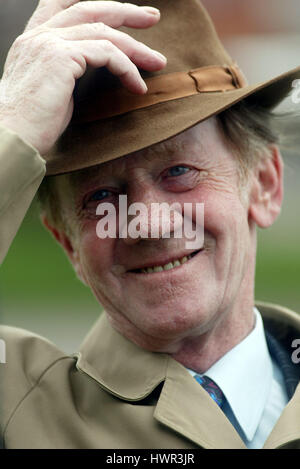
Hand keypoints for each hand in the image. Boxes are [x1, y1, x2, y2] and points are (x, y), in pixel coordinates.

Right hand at [0, 0, 165, 154]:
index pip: (63, 4)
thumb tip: (94, 73)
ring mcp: (48, 42)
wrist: (12, 138)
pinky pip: (107, 53)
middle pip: (90, 9)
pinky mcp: (61, 57)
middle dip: (125, 12)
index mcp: (34, 40)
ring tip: (157, 62)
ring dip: (136, 48)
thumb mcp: (51, 90)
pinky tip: (137, 86)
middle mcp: (39, 35)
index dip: (96, 2)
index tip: (125, 10)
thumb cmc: (31, 125)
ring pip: (104, 31)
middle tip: (152, 18)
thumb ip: (68, 72)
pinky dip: (127, 68)